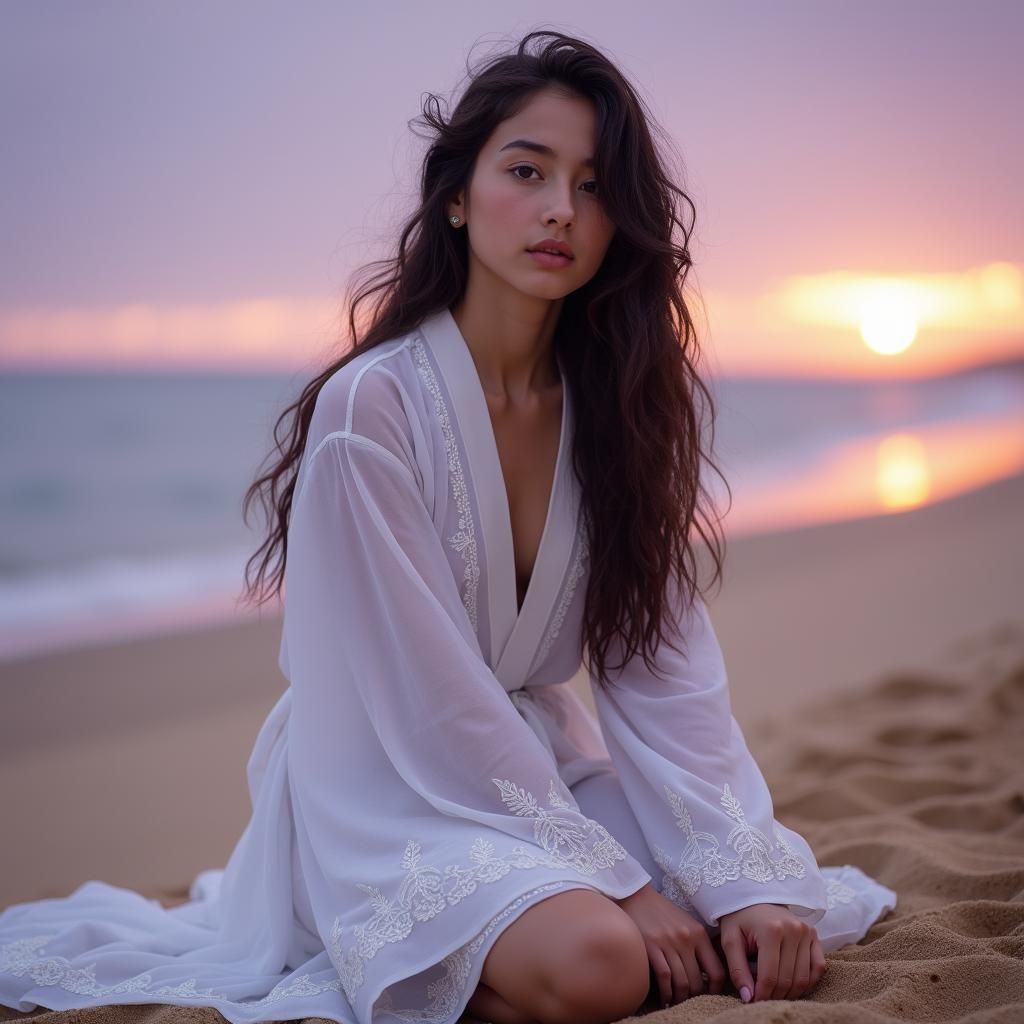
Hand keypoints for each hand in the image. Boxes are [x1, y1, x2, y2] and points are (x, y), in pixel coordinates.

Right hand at [615, 883, 725, 1006]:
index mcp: (699, 933)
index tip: (708, 995)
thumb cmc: (662, 912)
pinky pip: (664, 977)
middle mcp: (686, 938)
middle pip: (698, 981)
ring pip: (682, 982)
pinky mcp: (651, 946)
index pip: (717, 970)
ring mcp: (669, 942)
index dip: (715, 989)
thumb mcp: (686, 923)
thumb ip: (697, 944)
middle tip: (689, 1001)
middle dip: (694, 997)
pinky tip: (664, 997)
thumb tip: (706, 974)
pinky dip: (666, 992)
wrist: (636, 894)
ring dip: (679, 998)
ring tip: (676, 1001)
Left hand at [717, 903, 825, 1001]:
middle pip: (788, 979)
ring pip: (804, 977)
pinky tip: (792, 984)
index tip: (753, 1001)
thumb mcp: (730, 940)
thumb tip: (748, 997)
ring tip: (774, 993)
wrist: (754, 896)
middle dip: (775, 995)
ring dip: (790, 992)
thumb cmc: (739, 918)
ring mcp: (807, 931)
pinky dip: (808, 981)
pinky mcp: (814, 934)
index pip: (770, 975)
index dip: (762, 994)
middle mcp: (793, 929)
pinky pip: (818, 967)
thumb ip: (737, 969)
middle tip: (763, 999)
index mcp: (771, 929)